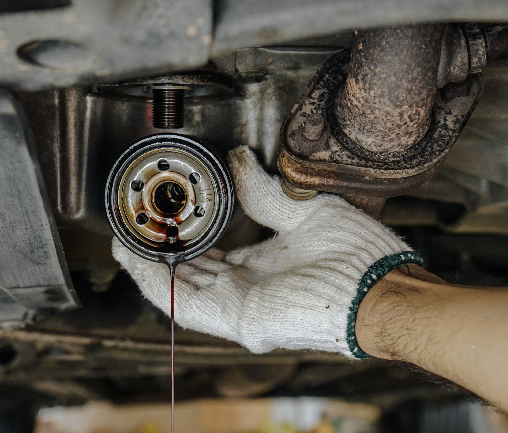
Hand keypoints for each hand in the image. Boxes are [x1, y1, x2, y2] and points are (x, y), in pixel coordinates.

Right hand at [112, 146, 420, 357]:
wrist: (382, 287)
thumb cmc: (359, 257)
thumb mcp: (302, 213)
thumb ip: (263, 194)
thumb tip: (239, 161)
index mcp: (265, 267)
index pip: (213, 259)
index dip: (186, 241)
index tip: (167, 218)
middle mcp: (249, 289)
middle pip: (190, 276)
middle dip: (160, 253)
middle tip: (135, 228)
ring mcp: (241, 307)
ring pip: (179, 291)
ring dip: (148, 267)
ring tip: (125, 240)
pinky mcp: (237, 319)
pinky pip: (184, 304)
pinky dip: (157, 282)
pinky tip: (139, 257)